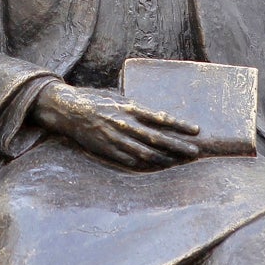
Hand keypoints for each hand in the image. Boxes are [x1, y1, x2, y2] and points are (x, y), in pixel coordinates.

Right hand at [30, 80, 199, 168]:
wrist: (69, 110)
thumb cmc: (95, 100)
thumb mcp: (117, 97)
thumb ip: (136, 107)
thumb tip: (156, 116)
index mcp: (129, 107)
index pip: (161, 118)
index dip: (180, 125)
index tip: (196, 131)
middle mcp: (125, 124)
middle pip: (158, 138)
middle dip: (179, 146)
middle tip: (195, 152)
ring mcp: (117, 139)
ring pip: (146, 153)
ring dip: (165, 158)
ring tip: (179, 162)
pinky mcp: (108, 150)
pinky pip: (130, 161)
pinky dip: (145, 164)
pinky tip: (156, 167)